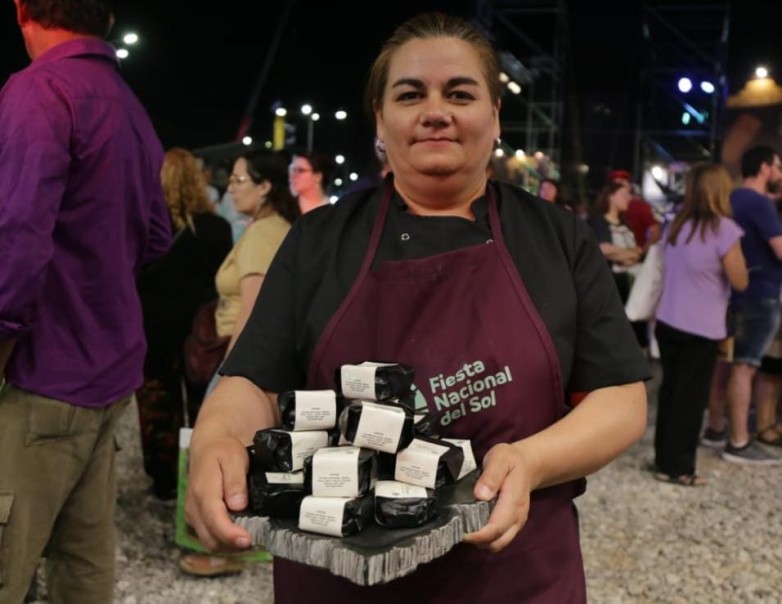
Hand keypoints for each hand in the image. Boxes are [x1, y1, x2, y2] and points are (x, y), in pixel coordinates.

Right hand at [184, 434, 252, 551]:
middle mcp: (194, 507)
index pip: (215, 521)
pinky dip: (224, 540)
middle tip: (256, 540)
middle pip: (211, 539)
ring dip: (229, 546)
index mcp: (203, 492)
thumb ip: (236, 481)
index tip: (247, 540)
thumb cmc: (222, 450)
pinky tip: (240, 533)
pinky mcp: (197, 517)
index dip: (231, 535)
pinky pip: (209, 536)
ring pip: (210, 542)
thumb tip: (238, 505)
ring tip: (251, 538)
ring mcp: (193, 514)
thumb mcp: (234, 458)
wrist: (208, 445)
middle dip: (233, 546)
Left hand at [462, 443, 532, 551]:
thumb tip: (481, 495)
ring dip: (481, 541)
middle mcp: (517, 518)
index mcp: (514, 503)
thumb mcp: (500, 458)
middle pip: (496, 542)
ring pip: (498, 544)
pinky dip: (486, 539)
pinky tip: (475, 526)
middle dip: (477, 541)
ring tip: (465, 527)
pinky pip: (499, 539)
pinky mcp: (513, 525)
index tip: (459, 531)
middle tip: (458, 529)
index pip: (495, 528)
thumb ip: (492, 475)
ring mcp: (516, 523)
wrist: (527, 464)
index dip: (476, 535)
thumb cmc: (511, 460)